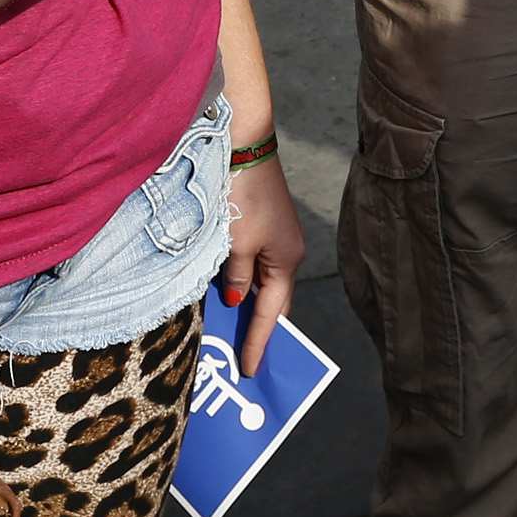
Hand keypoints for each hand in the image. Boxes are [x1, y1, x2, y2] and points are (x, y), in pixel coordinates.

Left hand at [218, 152, 306, 372]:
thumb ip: (236, 278)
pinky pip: (256, 266)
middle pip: (274, 300)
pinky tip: (228, 294)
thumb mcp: (235, 244)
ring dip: (249, 305)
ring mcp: (278, 238)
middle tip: (245, 360)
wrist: (245, 146)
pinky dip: (244, 284)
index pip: (273, 313)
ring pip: (263, 283)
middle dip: (261, 328)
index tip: (250, 370)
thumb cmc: (241, 196)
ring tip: (234, 333)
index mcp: (287, 261)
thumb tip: (236, 299)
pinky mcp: (266, 226)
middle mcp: (288, 252)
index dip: (260, 342)